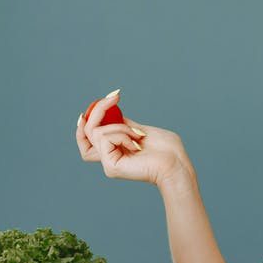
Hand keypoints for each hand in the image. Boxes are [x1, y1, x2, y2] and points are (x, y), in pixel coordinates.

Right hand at [75, 91, 191, 188]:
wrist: (176, 164)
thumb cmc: (167, 150)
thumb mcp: (141, 131)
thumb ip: (124, 126)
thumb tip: (111, 114)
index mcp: (116, 149)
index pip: (90, 135)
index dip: (89, 118)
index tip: (104, 100)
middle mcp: (109, 156)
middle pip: (86, 132)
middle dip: (97, 110)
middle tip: (114, 97)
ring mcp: (108, 162)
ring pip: (96, 132)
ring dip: (120, 127)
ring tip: (138, 135)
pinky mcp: (110, 166)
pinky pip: (104, 138)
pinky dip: (121, 135)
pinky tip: (137, 144)